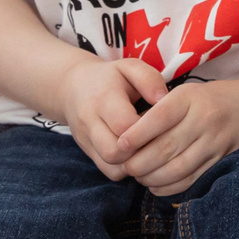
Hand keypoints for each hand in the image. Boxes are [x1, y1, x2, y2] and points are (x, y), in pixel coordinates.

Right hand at [58, 59, 168, 179]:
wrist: (73, 88)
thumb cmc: (110, 77)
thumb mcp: (129, 67)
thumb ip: (149, 79)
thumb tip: (164, 99)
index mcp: (103, 98)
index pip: (125, 125)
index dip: (147, 130)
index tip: (161, 124)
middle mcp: (89, 121)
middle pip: (115, 152)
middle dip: (140, 151)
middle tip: (155, 140)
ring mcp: (86, 140)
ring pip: (112, 166)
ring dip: (134, 162)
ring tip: (147, 148)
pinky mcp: (87, 152)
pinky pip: (109, 171)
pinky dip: (126, 168)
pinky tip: (137, 154)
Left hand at [118, 79, 238, 195]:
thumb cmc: (206, 100)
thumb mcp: (184, 94)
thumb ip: (158, 111)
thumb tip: (126, 138)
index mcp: (190, 98)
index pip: (160, 117)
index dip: (137, 134)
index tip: (120, 146)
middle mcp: (204, 119)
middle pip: (166, 147)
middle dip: (139, 162)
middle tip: (125, 167)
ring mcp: (214, 142)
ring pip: (177, 168)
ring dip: (152, 177)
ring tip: (138, 176)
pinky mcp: (220, 161)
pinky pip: (191, 179)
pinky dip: (169, 187)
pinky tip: (155, 185)